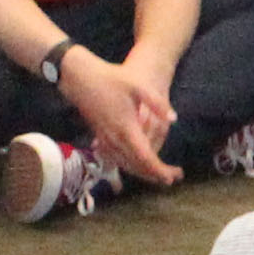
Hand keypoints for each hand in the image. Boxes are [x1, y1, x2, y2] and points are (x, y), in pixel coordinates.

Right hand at [56, 52, 184, 186]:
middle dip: (155, 175)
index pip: (145, 158)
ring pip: (125, 165)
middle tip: (174, 177)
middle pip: (136, 166)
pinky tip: (138, 166)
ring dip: (143, 172)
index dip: (160, 170)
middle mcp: (114, 139)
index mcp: (126, 128)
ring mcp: (105, 139)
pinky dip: (130, 166)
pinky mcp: (100, 137)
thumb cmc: (110, 79)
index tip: (174, 176)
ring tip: (160, 174)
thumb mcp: (138, 86)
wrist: (79, 78)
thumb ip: (157, 103)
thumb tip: (173, 119)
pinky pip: (116, 159)